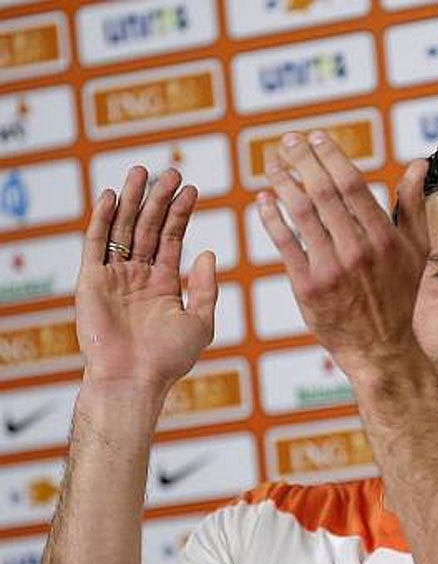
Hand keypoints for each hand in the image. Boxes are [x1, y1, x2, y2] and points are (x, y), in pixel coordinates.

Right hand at [75, 166, 216, 391]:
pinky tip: (111, 196)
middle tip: (171, 171)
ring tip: (142, 172)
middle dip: (159, 199)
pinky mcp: (91, 281)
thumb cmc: (169, 359)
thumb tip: (206, 251)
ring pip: (122, 229)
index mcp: (164, 284)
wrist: (134, 379)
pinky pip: (94, 244)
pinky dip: (101, 219)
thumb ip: (205, 287)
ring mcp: (114, 276)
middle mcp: (138, 276)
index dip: (182, 213)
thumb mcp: (201, 321)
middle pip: (149, 227)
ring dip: (132, 200)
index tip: (193, 189)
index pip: (172, 238)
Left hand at [257, 131, 428, 376]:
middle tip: (288, 141)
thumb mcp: (416, 250)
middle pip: (324, 193)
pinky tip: (263, 200)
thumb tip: (418, 164)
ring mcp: (332, 269)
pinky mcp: (309, 287)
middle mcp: (358, 250)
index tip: (316, 137)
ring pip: (301, 214)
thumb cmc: (400, 296)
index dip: (331, 156)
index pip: (352, 185)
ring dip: (283, 183)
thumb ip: (412, 204)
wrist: (382, 347)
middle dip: (302, 161)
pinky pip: (285, 244)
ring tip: (272, 164)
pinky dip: (272, 218)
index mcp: (384, 237)